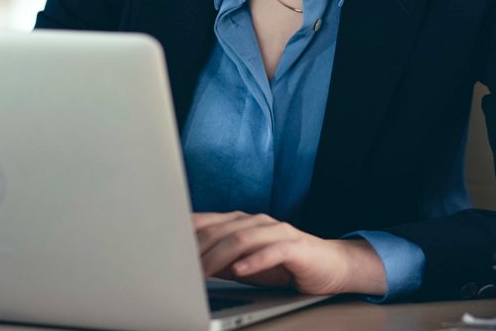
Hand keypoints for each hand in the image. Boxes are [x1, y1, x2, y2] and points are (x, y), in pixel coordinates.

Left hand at [192, 211, 386, 296]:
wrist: (330, 266)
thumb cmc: (286, 265)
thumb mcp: (247, 264)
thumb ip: (222, 260)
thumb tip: (191, 265)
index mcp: (243, 222)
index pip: (208, 222)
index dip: (186, 235)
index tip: (165, 249)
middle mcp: (258, 221)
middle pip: (220, 230)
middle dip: (197, 250)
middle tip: (179, 268)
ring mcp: (277, 231)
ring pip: (241, 238)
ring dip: (218, 257)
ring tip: (202, 273)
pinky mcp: (295, 246)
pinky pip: (271, 251)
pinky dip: (253, 261)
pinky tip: (239, 271)